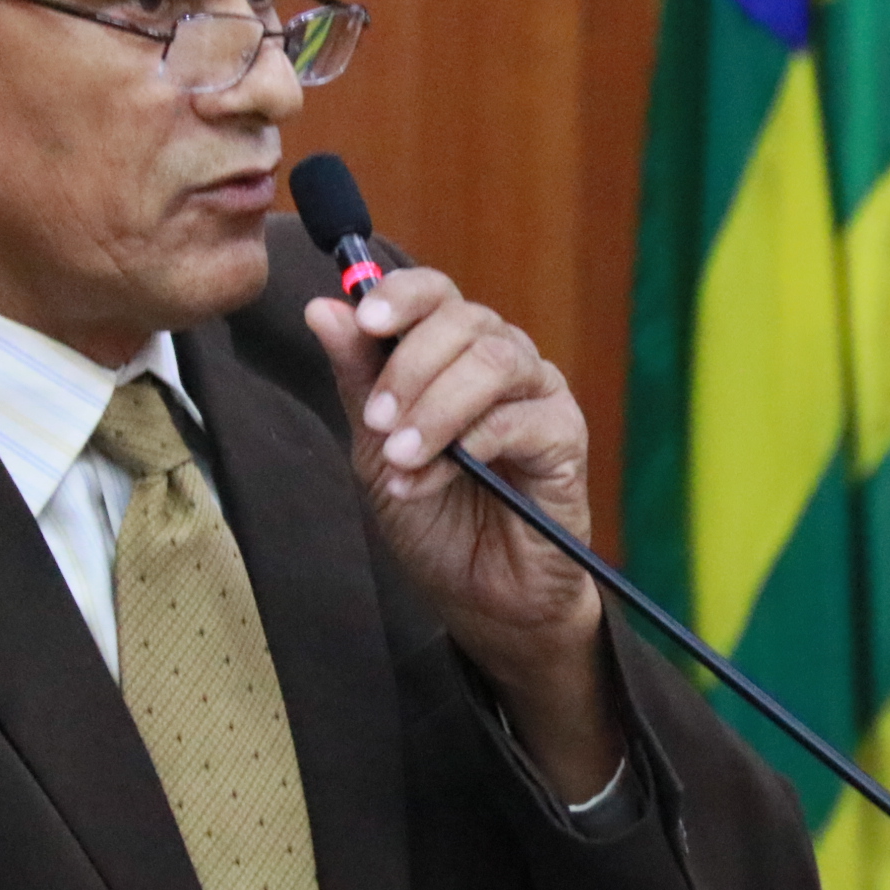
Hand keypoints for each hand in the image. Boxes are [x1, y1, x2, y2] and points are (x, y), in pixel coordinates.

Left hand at [303, 272, 618, 796]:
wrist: (478, 596)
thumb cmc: (434, 517)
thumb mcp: (377, 447)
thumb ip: (359, 378)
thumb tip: (323, 307)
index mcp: (454, 352)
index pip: (435, 293)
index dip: (400, 294)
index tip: (366, 321)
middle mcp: (502, 361)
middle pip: (465, 320)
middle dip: (410, 367)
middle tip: (377, 422)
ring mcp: (538, 396)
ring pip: (496, 360)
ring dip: (438, 406)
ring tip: (403, 456)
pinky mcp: (566, 438)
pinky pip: (522, 418)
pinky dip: (469, 445)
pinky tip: (433, 478)